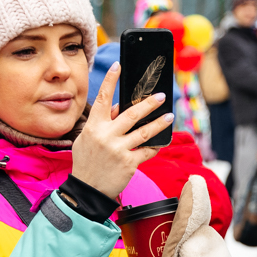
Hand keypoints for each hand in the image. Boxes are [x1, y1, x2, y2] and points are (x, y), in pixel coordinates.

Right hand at [73, 63, 172, 200]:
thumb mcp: (87, 139)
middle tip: (161, 96)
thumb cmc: (87, 162)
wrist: (87, 190)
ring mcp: (118, 149)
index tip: (118, 66)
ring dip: (159, 123)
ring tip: (170, 116)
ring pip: (144, 132)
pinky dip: (155, 146)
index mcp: (94, 126)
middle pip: (131, 114)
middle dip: (148, 103)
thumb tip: (118, 108)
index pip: (103, 99)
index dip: (110, 81)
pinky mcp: (129, 163)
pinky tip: (162, 141)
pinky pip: (147, 151)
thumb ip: (102, 123)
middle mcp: (106, 135)